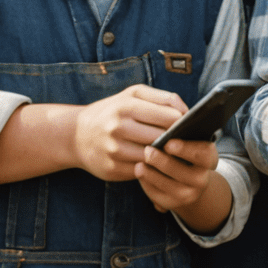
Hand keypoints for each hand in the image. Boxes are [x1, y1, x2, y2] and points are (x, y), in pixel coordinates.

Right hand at [73, 85, 189, 182]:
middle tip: (185, 141)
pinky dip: (150, 168)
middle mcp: (118, 128)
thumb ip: (163, 98)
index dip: (183, 123)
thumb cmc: (113, 110)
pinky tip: (155, 164)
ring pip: (152, 158)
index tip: (190, 125)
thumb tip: (187, 111)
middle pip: (162, 138)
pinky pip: (140, 172)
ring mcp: (113, 152)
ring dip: (164, 156)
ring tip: (172, 152)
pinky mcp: (111, 170)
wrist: (77, 134)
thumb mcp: (133, 95)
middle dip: (175, 140)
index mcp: (127, 106)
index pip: (168, 117)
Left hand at [136, 136, 222, 217]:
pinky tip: (139, 172)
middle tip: (148, 150)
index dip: (186, 149)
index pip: (203, 154)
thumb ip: (182, 133)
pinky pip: (157, 196)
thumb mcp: (191, 140)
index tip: (169, 143)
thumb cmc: (185, 149)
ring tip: (139, 163)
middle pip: (182, 172)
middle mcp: (202, 179)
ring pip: (168, 185)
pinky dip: (146, 184)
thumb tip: (169, 124)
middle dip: (162, 161)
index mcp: (209, 159)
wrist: (189, 179)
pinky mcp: (172, 204)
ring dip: (151, 174)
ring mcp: (188, 194)